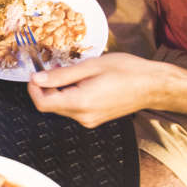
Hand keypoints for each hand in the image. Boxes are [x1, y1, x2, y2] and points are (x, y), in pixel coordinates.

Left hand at [27, 52, 180, 127]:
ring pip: (61, 107)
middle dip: (46, 87)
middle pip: (50, 106)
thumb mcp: (91, 66)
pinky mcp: (95, 119)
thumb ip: (61, 75)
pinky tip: (81, 81)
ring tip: (71, 71)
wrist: (153, 85)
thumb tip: (37, 79)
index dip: (33, 89)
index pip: (43, 104)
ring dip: (59, 90)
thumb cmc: (127, 71)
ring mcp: (89, 120)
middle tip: (52, 67)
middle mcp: (83, 117)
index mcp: (80, 103)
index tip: (34, 73)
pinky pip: (73, 109)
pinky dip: (70, 95)